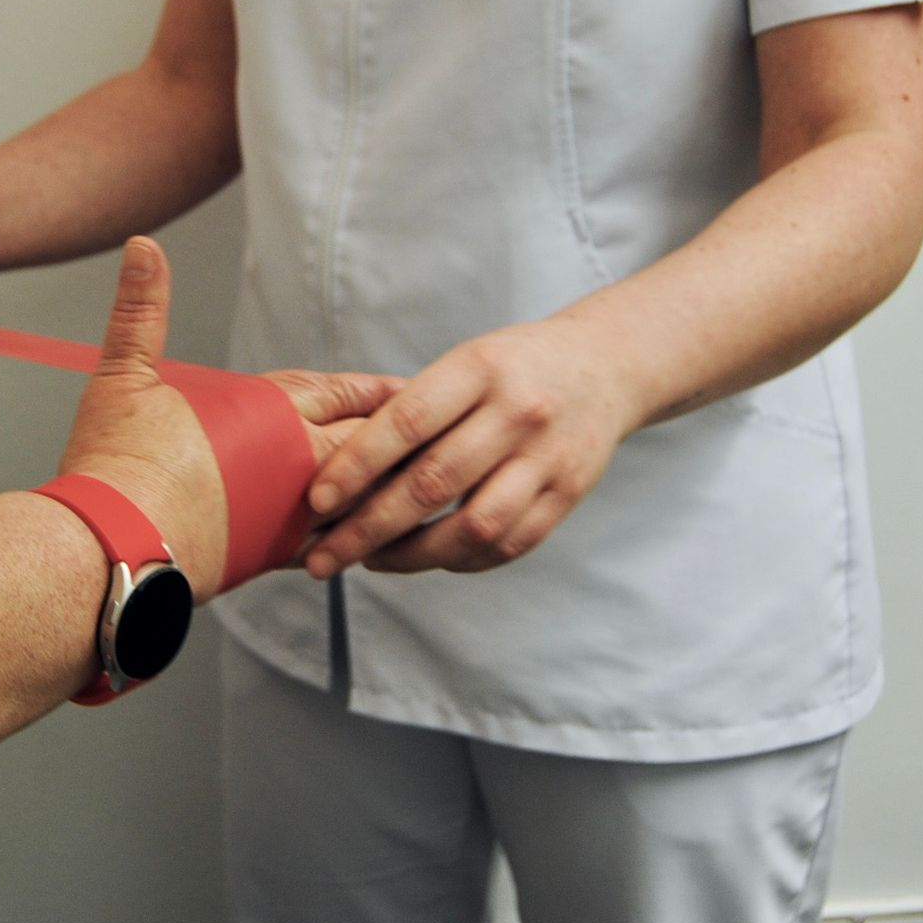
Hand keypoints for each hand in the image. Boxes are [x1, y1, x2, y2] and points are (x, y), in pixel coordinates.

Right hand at [60, 237, 398, 601]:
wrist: (115, 544)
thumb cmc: (118, 462)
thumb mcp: (126, 374)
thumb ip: (142, 309)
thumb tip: (143, 246)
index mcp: (269, 411)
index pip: (338, 393)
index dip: (374, 391)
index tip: (410, 387)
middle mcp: (296, 460)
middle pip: (368, 443)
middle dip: (403, 438)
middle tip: (442, 435)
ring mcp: (294, 513)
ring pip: (366, 498)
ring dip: (394, 490)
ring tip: (423, 489)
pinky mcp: (280, 558)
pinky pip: (343, 546)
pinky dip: (366, 540)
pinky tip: (376, 544)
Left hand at [302, 317, 644, 576]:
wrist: (606, 365)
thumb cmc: (513, 366)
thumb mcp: (465, 361)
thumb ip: (414, 408)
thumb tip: (339, 468)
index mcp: (479, 368)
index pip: (405, 423)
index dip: (355, 466)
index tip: (317, 501)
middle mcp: (517, 412)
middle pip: (432, 484)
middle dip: (367, 528)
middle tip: (323, 556)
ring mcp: (548, 457)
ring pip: (472, 527)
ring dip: (412, 556)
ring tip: (371, 561)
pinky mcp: (568, 493)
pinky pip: (508, 544)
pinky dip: (460, 560)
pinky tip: (428, 559)